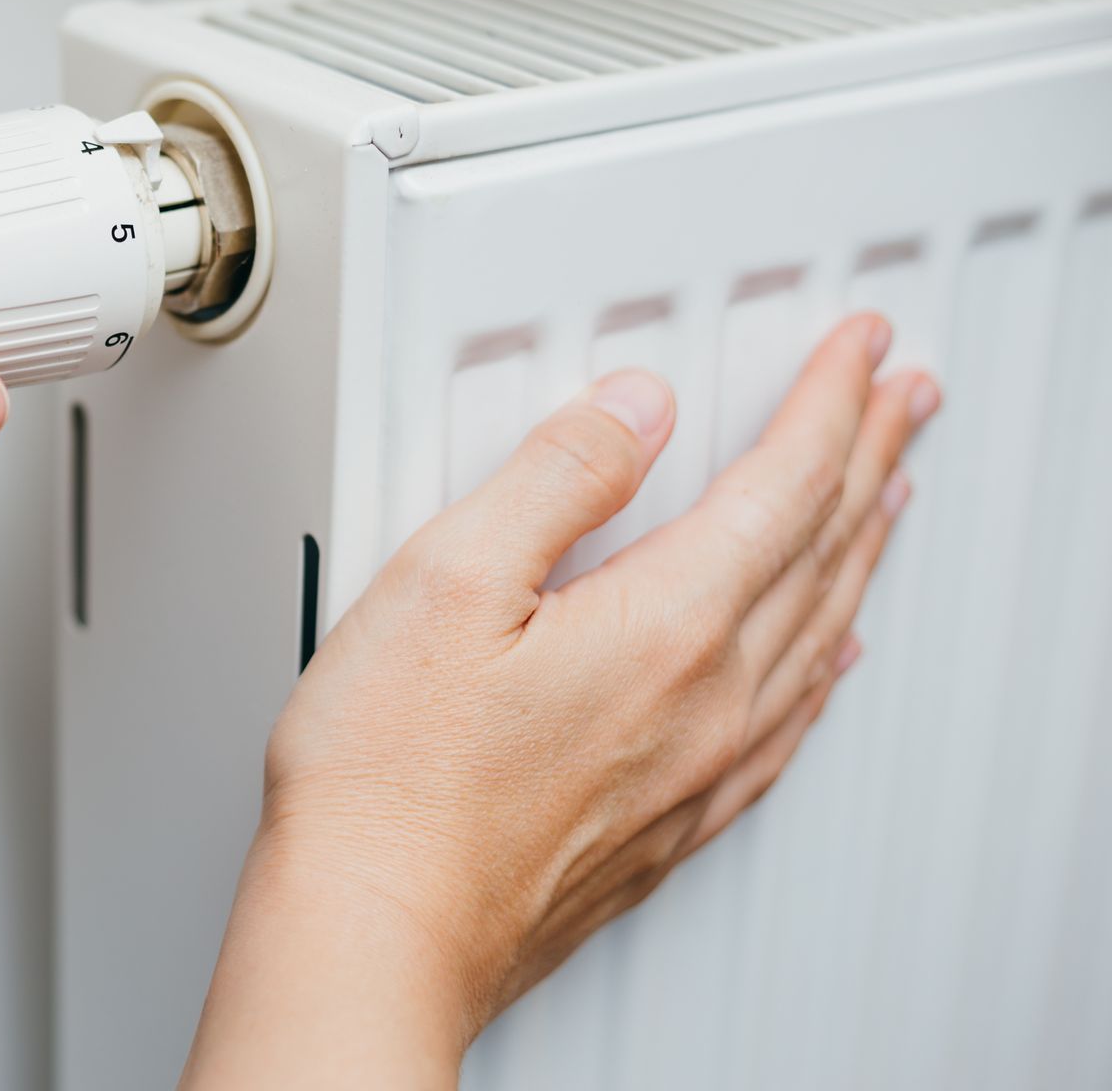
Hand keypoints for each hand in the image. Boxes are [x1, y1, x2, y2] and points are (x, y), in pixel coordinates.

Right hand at [183, 315, 938, 1088]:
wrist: (375, 929)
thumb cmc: (388, 780)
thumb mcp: (448, 581)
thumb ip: (555, 479)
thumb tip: (635, 410)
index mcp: (661, 628)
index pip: (782, 485)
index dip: (830, 403)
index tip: (860, 351)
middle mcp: (703, 702)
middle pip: (819, 552)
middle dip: (870, 458)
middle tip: (905, 400)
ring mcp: (693, 770)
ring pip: (818, 633)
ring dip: (860, 549)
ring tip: (887, 497)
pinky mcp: (664, 824)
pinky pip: (787, 723)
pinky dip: (825, 664)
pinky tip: (829, 660)